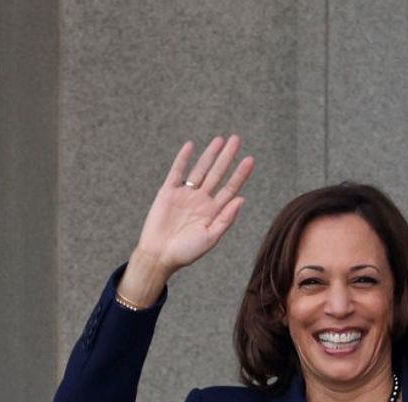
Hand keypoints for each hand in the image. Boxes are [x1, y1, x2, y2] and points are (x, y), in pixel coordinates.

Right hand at [117, 135, 253, 306]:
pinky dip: (182, 159)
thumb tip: (241, 199)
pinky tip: (190, 146)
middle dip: (227, 157)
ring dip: (209, 154)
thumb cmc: (185, 252)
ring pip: (200, 170)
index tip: (249, 160)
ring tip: (220, 140)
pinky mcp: (167, 193)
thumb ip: (226, 219)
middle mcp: (200, 200)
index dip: (240, 174)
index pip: (230, 188)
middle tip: (236, 139)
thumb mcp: (210, 238)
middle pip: (217, 173)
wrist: (158, 256)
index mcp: (213, 211)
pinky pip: (177, 172)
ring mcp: (184, 195)